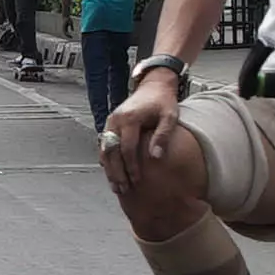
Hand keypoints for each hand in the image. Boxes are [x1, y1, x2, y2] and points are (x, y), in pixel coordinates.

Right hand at [98, 68, 183, 196]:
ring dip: (109, 169)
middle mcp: (116, 121)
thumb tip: (156, 157)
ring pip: (104, 150)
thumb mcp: (169, 117)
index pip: (127, 148)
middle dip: (116, 172)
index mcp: (129, 119)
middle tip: (122, 189)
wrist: (154, 85)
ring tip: (115, 186)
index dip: (131, 166)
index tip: (137, 180)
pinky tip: (112, 173)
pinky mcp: (110, 124)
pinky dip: (107, 161)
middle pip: (111, 152)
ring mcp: (110, 122)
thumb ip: (162, 136)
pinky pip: (105, 145)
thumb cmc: (163, 102)